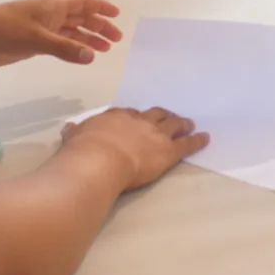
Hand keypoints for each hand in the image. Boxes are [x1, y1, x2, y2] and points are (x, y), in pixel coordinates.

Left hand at [0, 0, 123, 66]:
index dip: (100, 8)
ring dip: (87, 38)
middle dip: (98, 26)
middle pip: (80, 17)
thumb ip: (65, 49)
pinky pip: (58, 43)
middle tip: (116, 40)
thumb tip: (92, 56)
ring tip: (104, 50)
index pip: (83, 3)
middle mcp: (49, 15)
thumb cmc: (4, 30)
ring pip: (70, 31)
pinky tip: (80, 56)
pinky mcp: (30, 42)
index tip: (117, 16)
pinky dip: (71, 48)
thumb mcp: (37, 40)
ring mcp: (40, 28)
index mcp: (52, 6)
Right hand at [61, 107, 209, 190]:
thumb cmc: (83, 150)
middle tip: (170, 116)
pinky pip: (186, 144)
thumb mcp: (75, 137)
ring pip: (173, 125)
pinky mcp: (168, 151)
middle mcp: (138, 122)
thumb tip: (70, 128)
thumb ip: (76, 132)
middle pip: (155, 115)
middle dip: (163, 115)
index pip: (129, 114)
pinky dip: (197, 140)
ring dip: (181, 123)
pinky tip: (205, 138)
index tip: (138, 119)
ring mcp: (155, 135)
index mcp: (115, 117)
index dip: (136, 117)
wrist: (99, 160)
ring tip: (189, 122)